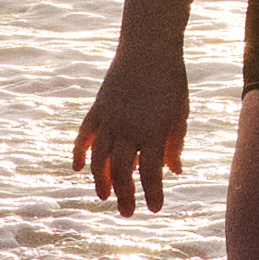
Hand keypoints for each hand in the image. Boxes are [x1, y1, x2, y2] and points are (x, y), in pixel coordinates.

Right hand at [76, 50, 191, 212]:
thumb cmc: (171, 80)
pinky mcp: (98, 108)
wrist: (149, 47)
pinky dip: (79, 152)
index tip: (154, 209)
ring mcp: (110, 118)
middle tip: (127, 212)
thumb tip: (175, 171)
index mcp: (153, 131)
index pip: (152, 172)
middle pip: (122, 171)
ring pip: (99, 158)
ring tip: (104, 196)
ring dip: (100, 180)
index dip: (152, 193)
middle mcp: (129, 128)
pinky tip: (78, 168)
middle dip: (124, 195)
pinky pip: (84, 135)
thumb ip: (175, 143)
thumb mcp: (180, 112)